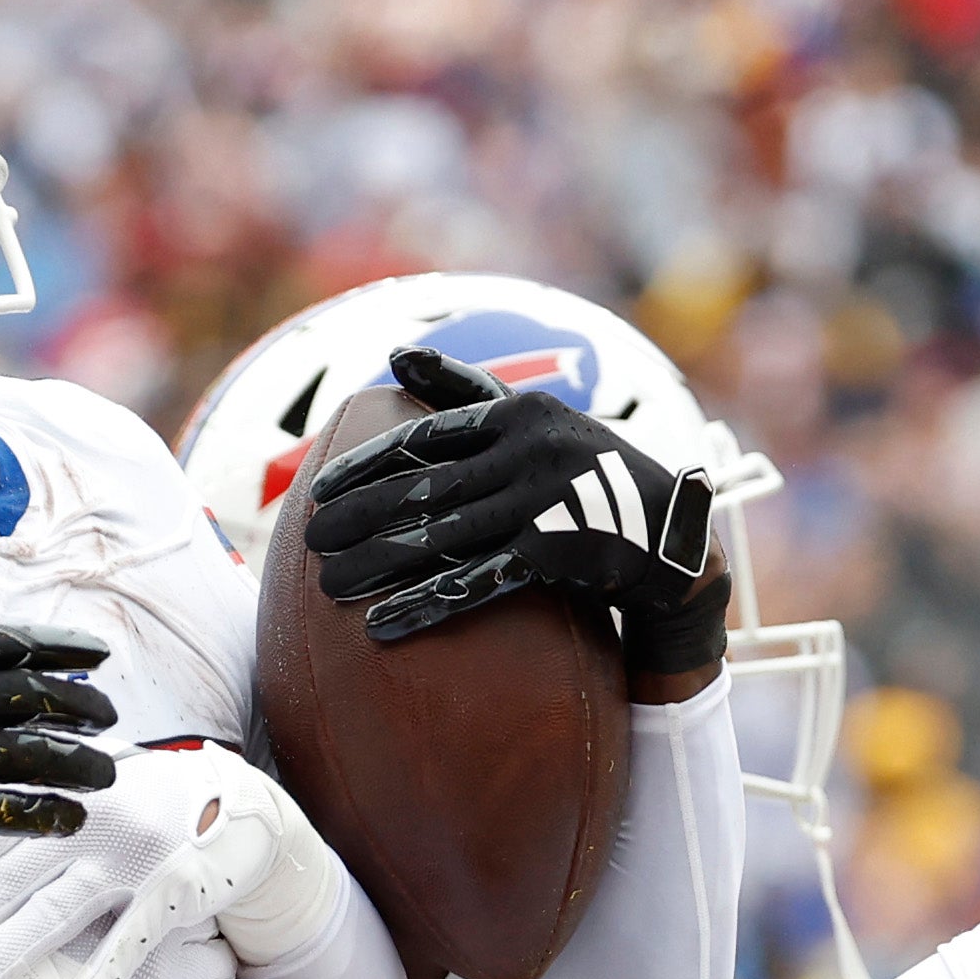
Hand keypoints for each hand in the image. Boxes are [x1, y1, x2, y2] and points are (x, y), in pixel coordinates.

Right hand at [0, 550, 115, 881]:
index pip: (0, 645)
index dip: (56, 648)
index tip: (97, 655)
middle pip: (27, 696)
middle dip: (79, 704)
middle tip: (111, 714)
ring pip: (29, 753)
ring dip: (77, 763)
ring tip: (107, 773)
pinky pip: (5, 808)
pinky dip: (45, 814)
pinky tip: (72, 819)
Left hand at [0, 745, 314, 978]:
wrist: (251, 808)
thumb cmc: (164, 802)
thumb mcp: (105, 786)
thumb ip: (53, 806)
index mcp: (67, 797)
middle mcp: (92, 824)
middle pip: (9, 878)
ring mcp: (132, 861)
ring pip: (55, 915)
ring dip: (4, 957)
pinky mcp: (171, 895)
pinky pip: (124, 951)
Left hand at [301, 345, 729, 670]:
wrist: (671, 534)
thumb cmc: (591, 472)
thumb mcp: (536, 419)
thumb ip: (465, 391)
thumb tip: (395, 353)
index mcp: (518, 412)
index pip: (424, 437)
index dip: (367, 466)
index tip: (320, 490)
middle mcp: (527, 450)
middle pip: (422, 488)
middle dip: (358, 516)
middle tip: (308, 540)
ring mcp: (541, 501)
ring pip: (439, 536)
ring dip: (376, 562)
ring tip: (328, 585)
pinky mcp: (553, 551)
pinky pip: (475, 583)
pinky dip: (424, 604)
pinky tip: (381, 625)